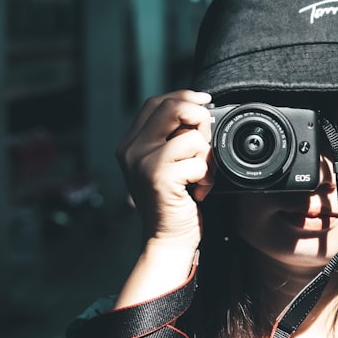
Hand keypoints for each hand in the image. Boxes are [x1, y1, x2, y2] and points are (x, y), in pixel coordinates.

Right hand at [116, 90, 214, 248]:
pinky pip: (198, 161)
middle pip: (172, 107)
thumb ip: (171, 138)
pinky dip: (207, 177)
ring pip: (190, 135)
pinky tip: (198, 191)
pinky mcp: (159, 177)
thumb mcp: (165, 165)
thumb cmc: (174, 203)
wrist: (168, 240)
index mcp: (130, 144)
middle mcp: (132, 150)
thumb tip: (199, 109)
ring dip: (207, 157)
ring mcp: (143, 162)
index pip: (157, 102)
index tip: (205, 101)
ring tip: (200, 177)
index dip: (184, 96)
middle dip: (200, 120)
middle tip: (206, 143)